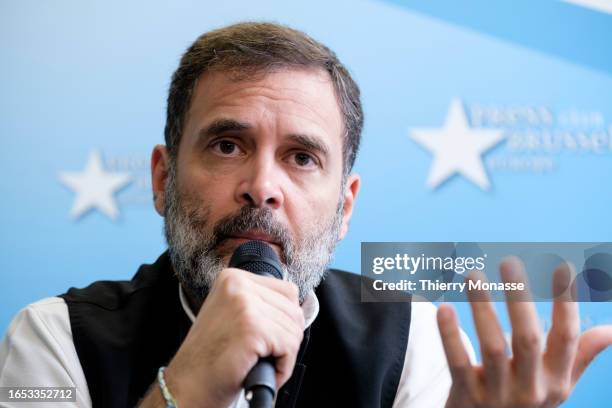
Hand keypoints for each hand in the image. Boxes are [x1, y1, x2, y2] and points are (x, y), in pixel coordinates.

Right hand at [151, 268, 304, 407]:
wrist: (187, 385)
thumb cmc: (209, 357)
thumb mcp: (231, 315)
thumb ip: (259, 304)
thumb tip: (297, 309)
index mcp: (233, 278)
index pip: (287, 291)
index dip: (285, 320)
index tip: (268, 338)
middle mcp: (238, 285)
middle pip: (294, 310)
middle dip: (286, 338)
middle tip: (263, 354)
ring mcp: (245, 305)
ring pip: (294, 329)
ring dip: (284, 355)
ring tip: (258, 362)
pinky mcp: (252, 328)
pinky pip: (290, 347)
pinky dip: (283, 367)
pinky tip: (260, 370)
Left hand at [437, 257, 611, 407]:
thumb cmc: (525, 399)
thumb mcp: (556, 384)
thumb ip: (580, 355)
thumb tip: (611, 330)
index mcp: (555, 380)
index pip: (566, 337)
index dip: (567, 303)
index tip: (563, 267)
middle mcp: (530, 388)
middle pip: (528, 339)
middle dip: (520, 300)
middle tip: (509, 261)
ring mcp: (497, 394)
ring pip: (492, 347)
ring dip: (482, 308)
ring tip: (473, 275)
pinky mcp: (467, 395)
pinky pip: (458, 363)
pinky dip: (450, 336)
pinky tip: (443, 309)